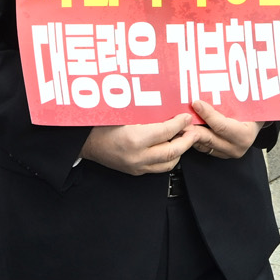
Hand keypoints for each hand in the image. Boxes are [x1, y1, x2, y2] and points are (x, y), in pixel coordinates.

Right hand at [80, 114, 198, 175]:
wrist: (85, 143)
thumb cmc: (101, 125)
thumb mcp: (123, 113)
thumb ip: (146, 113)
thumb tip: (167, 108)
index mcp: (135, 139)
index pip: (166, 132)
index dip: (180, 124)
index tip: (186, 117)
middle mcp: (137, 156)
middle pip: (172, 151)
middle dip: (187, 140)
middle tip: (194, 131)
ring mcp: (137, 167)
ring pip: (169, 163)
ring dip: (180, 151)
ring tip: (184, 139)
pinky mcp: (136, 172)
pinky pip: (158, 168)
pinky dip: (168, 158)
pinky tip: (170, 147)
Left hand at [186, 98, 261, 158]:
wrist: (256, 125)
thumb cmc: (252, 113)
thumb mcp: (245, 105)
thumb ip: (230, 99)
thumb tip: (215, 83)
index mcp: (244, 135)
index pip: (221, 126)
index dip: (207, 114)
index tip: (196, 103)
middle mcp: (236, 147)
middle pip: (209, 138)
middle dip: (192, 128)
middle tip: (180, 118)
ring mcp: (227, 153)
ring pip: (203, 144)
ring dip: (190, 134)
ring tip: (179, 123)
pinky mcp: (219, 154)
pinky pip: (203, 147)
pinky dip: (193, 138)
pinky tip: (186, 129)